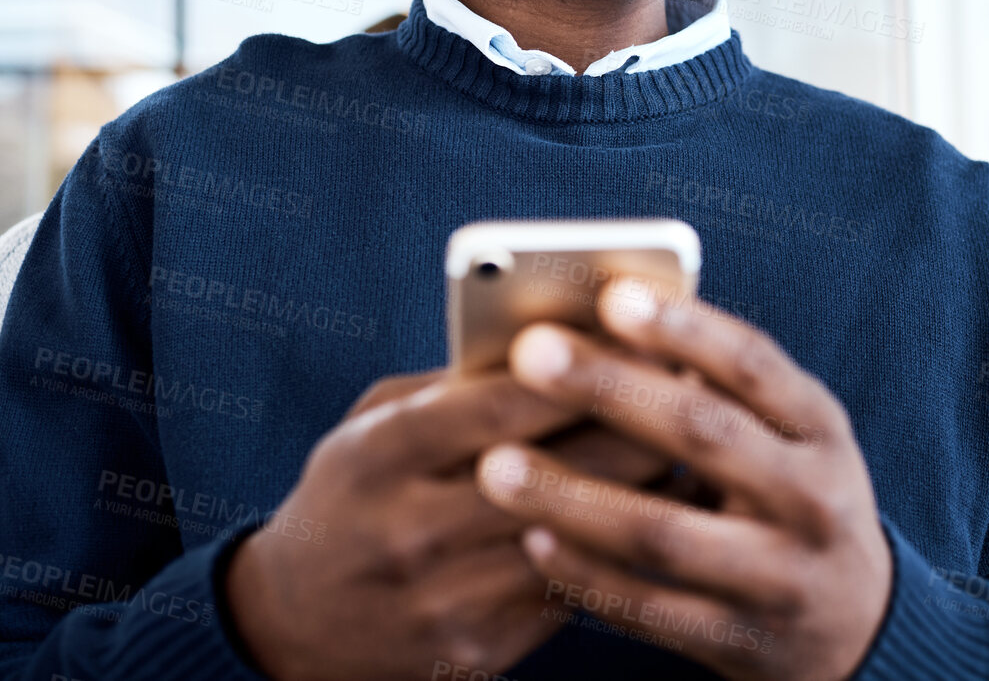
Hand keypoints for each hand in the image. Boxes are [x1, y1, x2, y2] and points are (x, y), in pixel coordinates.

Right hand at [224, 367, 674, 680]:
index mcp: (377, 458)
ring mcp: (442, 600)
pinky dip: (617, 551)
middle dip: (630, 430)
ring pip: (571, 541)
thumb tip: (560, 345)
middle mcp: (406, 531)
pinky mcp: (475, 654)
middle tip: (694, 392)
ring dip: (639, 497)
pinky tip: (653, 517)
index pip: (492, 408)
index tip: (640, 339)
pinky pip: (568, 595)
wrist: (293, 624)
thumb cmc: (352, 495)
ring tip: (690, 453)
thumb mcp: (372, 426)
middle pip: (547, 475)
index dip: (573, 373)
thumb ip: (453, 389)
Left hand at [476, 280, 893, 680]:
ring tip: (496, 465)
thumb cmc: (788, 496)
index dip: (683, 327)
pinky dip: (587, 575)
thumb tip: (602, 319)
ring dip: (573, 496)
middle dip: (611, 388)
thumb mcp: (785, 435)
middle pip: (704, 435)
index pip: (753, 364)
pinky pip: (650, 610)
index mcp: (820, 429)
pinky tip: (532, 541)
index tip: (610, 294)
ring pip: (664, 533)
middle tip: (529, 352)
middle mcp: (813, 499)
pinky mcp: (742, 644)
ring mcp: (782, 578)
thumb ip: (717, 387)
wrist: (857, 626)